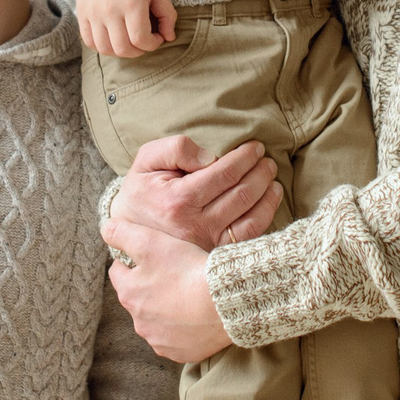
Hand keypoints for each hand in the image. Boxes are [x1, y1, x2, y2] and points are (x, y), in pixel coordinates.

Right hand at [76, 0, 176, 58]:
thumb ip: (167, 14)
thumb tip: (169, 37)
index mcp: (132, 3)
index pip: (141, 40)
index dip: (153, 45)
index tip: (157, 37)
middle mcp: (110, 10)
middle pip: (123, 49)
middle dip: (139, 51)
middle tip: (144, 40)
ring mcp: (93, 13)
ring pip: (105, 49)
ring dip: (120, 51)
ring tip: (129, 40)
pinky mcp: (82, 13)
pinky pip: (89, 41)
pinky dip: (102, 46)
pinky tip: (112, 37)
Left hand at [102, 219, 232, 363]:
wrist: (224, 303)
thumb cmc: (186, 270)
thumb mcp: (149, 242)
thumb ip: (121, 233)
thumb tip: (105, 229)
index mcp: (128, 294)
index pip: (119, 271)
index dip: (134, 259)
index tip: (154, 255)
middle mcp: (138, 322)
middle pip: (138, 297)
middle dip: (150, 286)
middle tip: (174, 272)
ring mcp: (159, 340)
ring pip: (156, 319)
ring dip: (165, 308)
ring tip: (187, 294)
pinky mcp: (180, 353)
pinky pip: (175, 338)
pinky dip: (182, 328)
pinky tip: (196, 315)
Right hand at [114, 136, 281, 249]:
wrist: (129, 230)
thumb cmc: (142, 190)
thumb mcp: (146, 160)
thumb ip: (175, 149)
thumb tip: (211, 157)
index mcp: (178, 200)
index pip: (224, 174)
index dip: (244, 157)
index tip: (255, 147)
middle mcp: (195, 225)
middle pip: (242, 193)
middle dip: (260, 172)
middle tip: (267, 159)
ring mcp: (207, 243)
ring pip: (251, 215)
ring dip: (268, 192)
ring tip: (271, 175)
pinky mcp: (215, 253)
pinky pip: (250, 235)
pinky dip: (266, 214)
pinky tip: (271, 198)